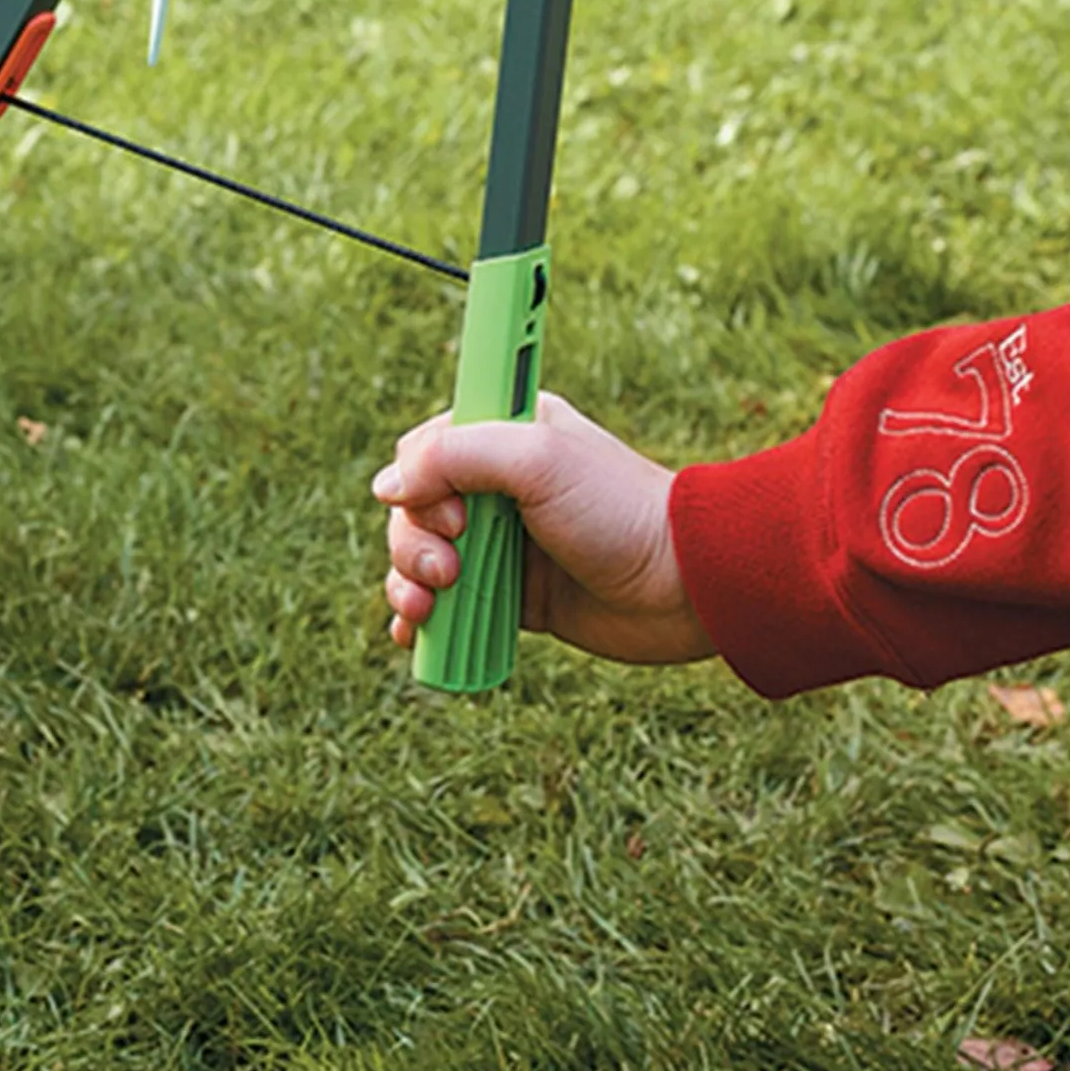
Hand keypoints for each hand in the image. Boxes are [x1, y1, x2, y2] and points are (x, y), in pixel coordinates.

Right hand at [372, 391, 715, 666]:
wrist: (684, 584)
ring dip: (408, 586)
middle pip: (414, 510)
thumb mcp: (534, 460)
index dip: (419, 484)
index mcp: (504, 433)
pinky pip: (449, 607)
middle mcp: (498, 485)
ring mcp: (505, 543)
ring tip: (430, 612)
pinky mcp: (515, 596)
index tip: (453, 513)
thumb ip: (454, 458)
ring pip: (422, 559)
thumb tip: (385, 487)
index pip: (424, 450)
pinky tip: (415, 636)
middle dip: (413, 545)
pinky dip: (424, 621)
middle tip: (448, 573)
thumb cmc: (616, 509)